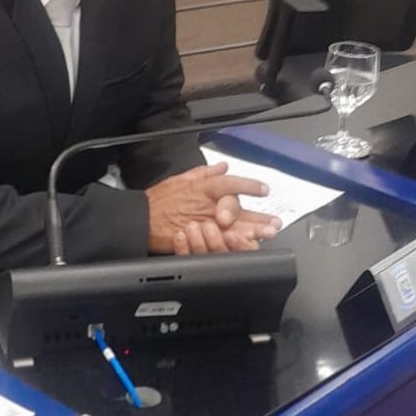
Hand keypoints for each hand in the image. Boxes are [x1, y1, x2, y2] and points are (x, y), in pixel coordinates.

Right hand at [145, 162, 279, 254]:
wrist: (141, 220)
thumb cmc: (159, 200)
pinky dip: (233, 246)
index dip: (248, 186)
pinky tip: (246, 247)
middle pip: (237, 210)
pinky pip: (219, 244)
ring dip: (252, 231)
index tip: (263, 189)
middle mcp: (206, 206)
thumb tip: (221, 167)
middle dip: (257, 216)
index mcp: (202, 189)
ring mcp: (203, 225)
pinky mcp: (198, 240)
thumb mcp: (181, 179)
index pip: (230, 184)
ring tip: (267, 235)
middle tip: (273, 221)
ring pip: (232, 228)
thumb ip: (204, 173)